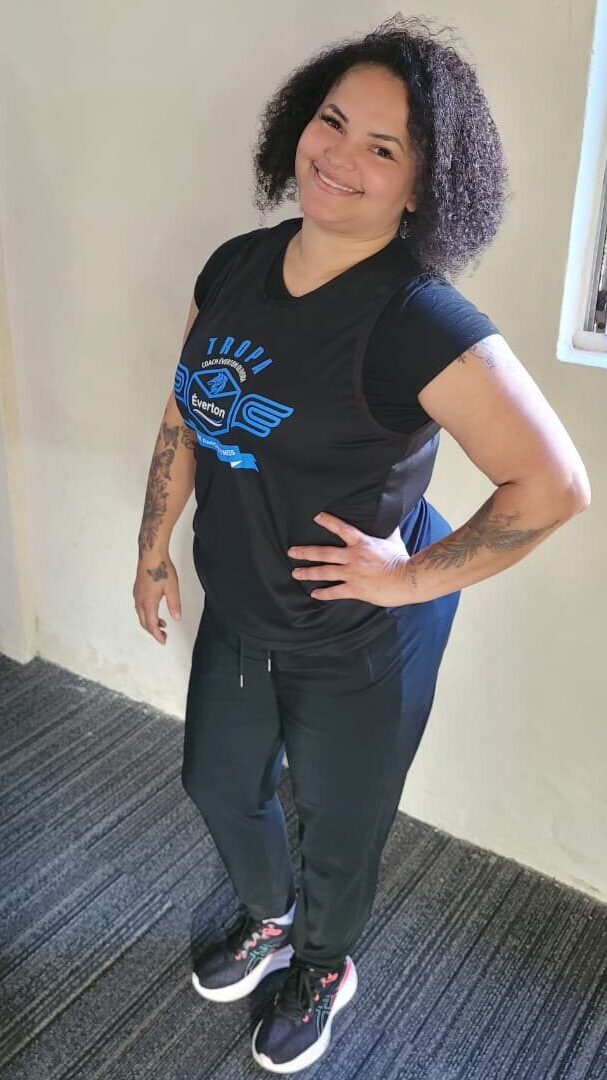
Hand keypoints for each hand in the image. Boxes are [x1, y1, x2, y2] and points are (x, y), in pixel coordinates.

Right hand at [133, 551, 181, 643]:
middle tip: (163, 635)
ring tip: (162, 624)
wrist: (151, 554)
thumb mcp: (172, 589)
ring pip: (141, 615)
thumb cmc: (160, 568)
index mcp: (148, 602)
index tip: (163, 640)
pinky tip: (154, 610)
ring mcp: (137, 595)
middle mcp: (140, 600)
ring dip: (150, 622)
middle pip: (144, 622)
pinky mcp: (138, 589)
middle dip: (153, 631)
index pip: (152, 625)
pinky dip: (147, 613)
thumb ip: (174, 605)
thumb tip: (176, 617)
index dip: (157, 635)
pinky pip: (139, 607)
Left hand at [287, 511, 411, 606]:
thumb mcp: (393, 540)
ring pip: (325, 572)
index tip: (316, 517)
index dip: (328, 522)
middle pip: (324, 553)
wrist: (408, 579)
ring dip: (308, 572)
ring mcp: (352, 573)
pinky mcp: (355, 589)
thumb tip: (391, 516)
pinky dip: (324, 593)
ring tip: (296, 573)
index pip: (342, 528)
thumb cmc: (402, 559)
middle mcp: (353, 557)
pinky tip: (314, 594)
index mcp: (362, 543)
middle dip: (306, 552)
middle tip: (292, 551)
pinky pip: (335, 591)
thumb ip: (388, 529)